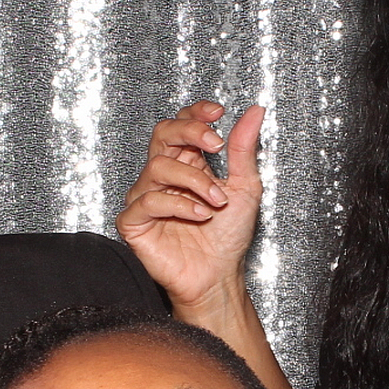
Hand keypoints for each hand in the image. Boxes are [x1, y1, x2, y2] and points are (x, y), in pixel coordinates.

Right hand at [116, 101, 263, 313]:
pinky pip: (147, 201)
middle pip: (162, 133)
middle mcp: (163, 177)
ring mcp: (146, 197)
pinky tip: (200, 216)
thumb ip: (244, 149)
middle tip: (216, 145)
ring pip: (158, 167)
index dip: (195, 113)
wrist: (219, 277)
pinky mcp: (134, 222)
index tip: (218, 113)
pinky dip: (178, 205)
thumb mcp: (245, 187)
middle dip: (190, 132)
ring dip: (194, 180)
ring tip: (217, 201)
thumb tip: (254, 112)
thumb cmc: (228, 237)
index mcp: (187, 164)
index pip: (180, 124)